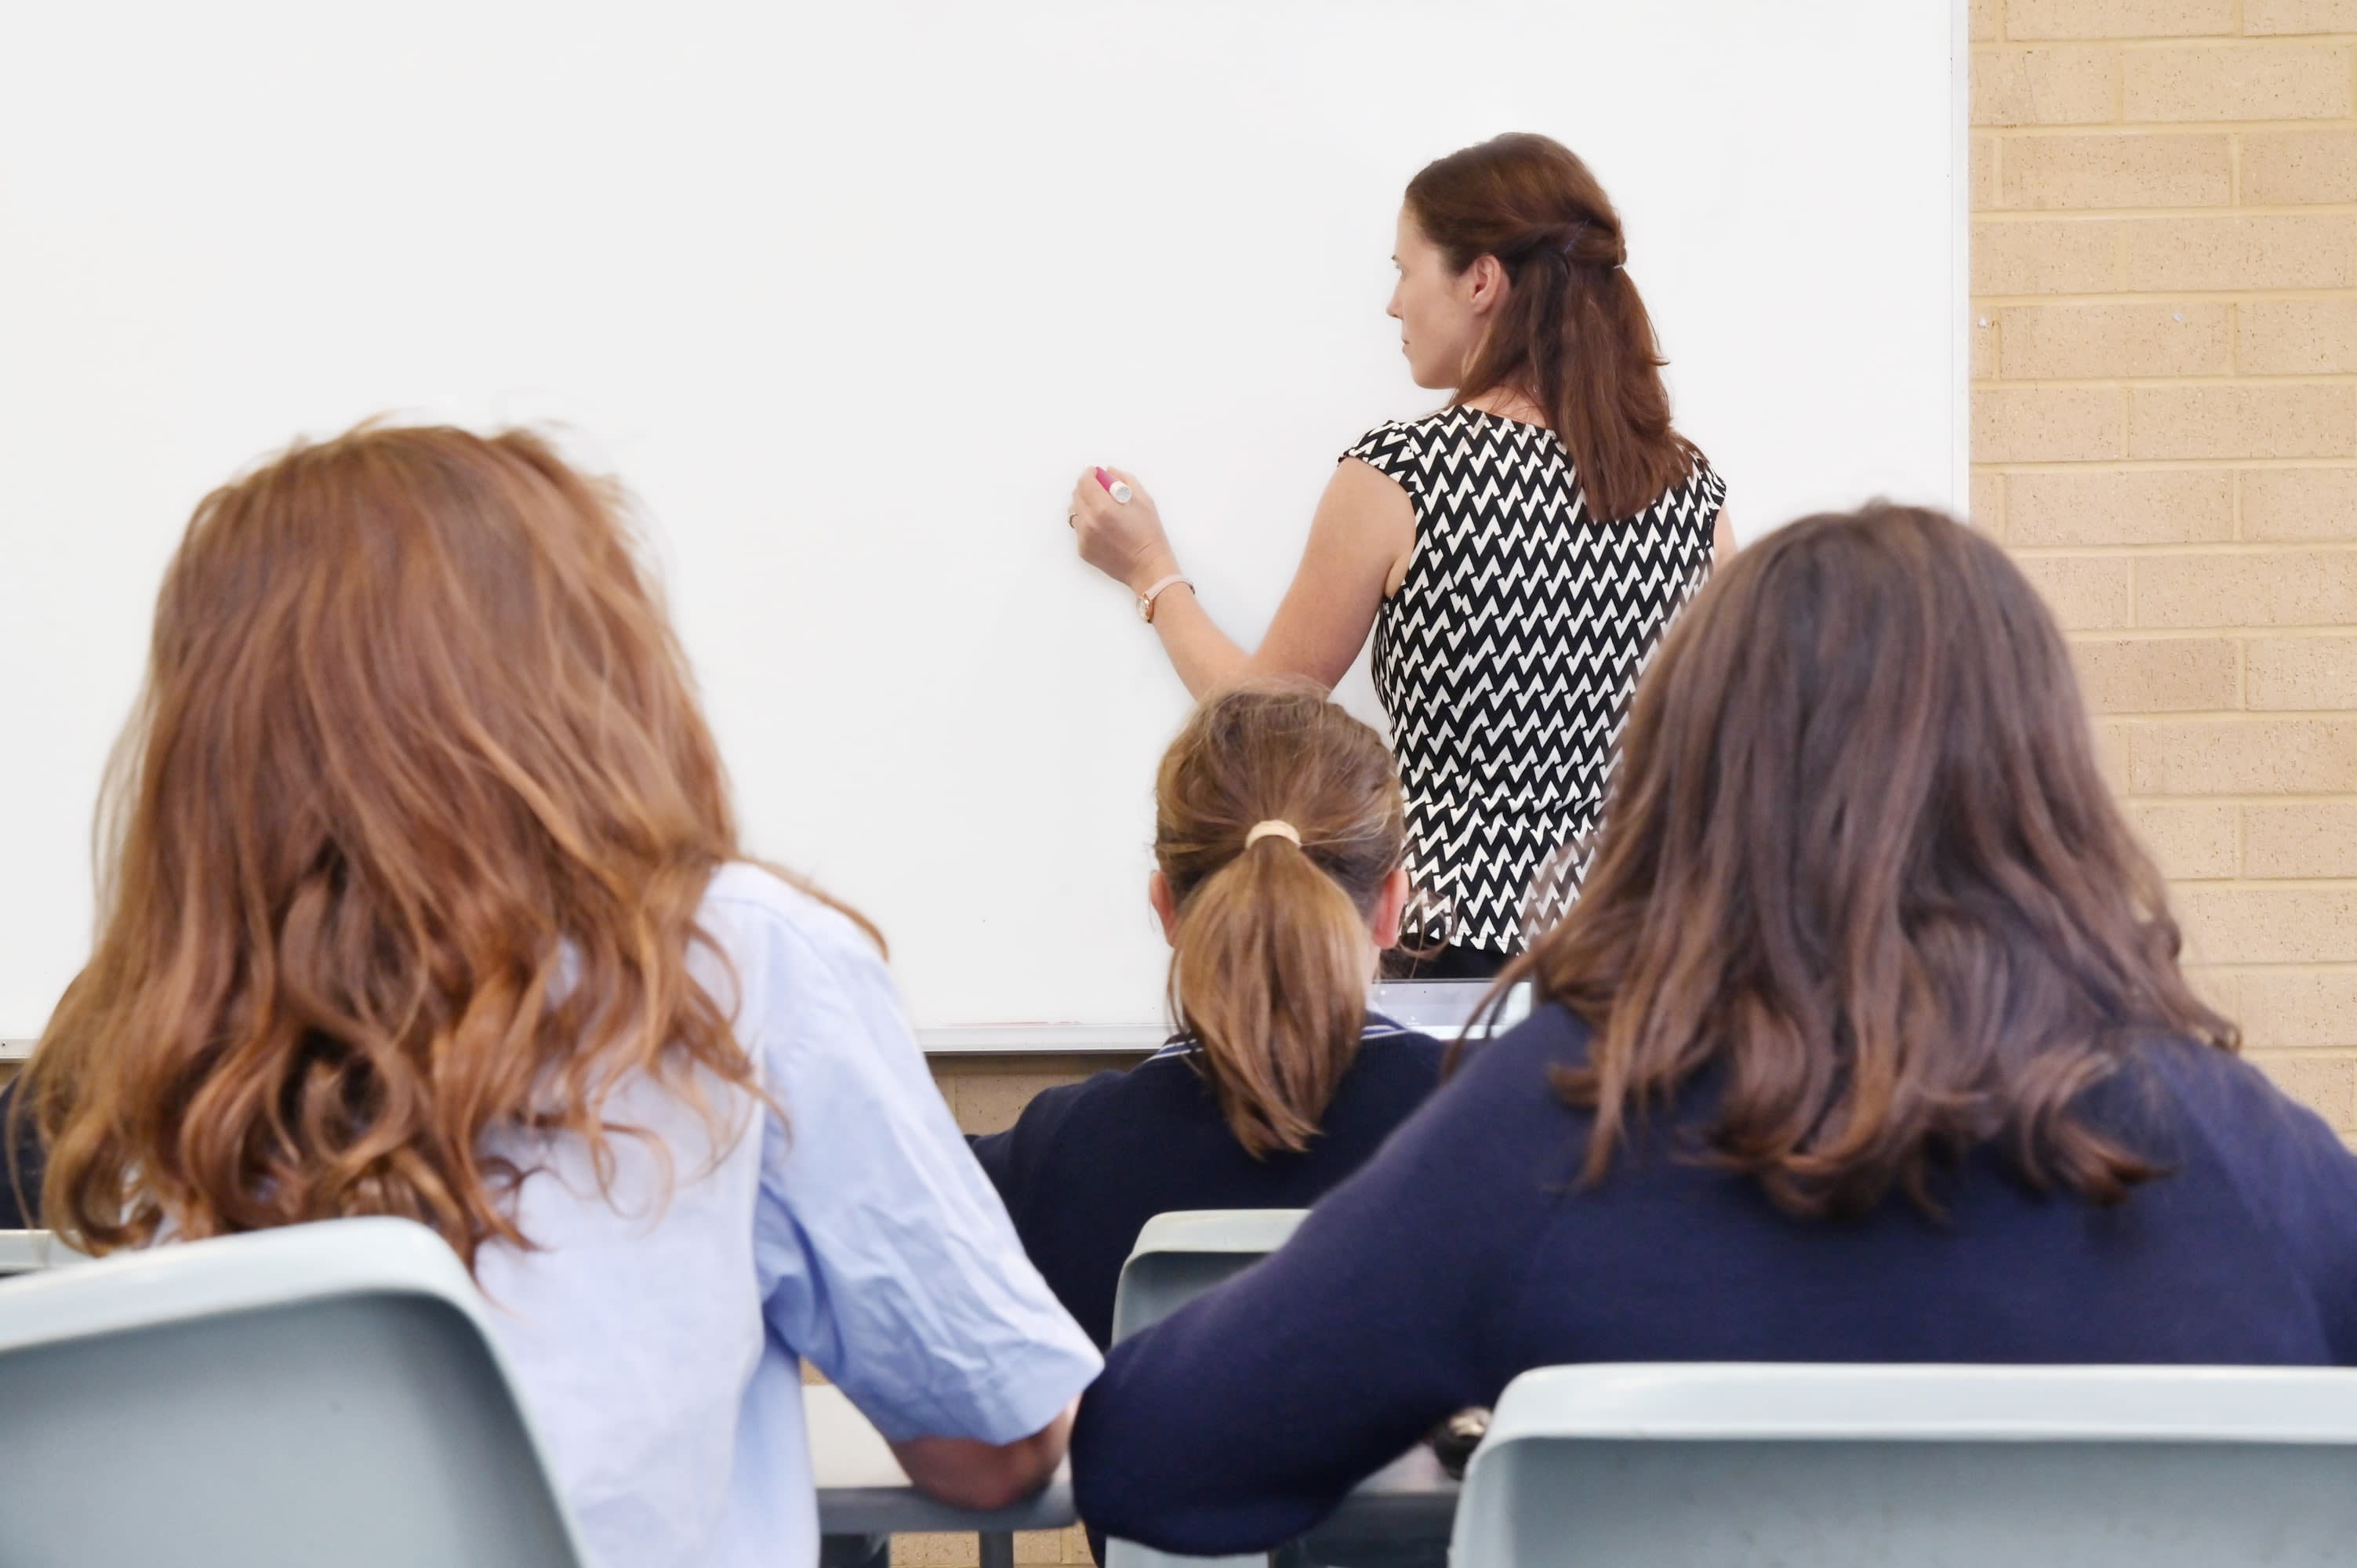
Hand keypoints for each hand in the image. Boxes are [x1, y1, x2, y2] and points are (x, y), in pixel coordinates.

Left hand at [1068, 467, 1178, 595]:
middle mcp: (1089, 521)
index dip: (1090, 474)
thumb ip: (1124, 480)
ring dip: (1084, 506)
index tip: (1095, 473)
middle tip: (1101, 491)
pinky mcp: (1083, 549)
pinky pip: (1078, 529)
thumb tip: (1109, 472)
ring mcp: (1084, 537)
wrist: (1147, 566)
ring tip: (1101, 511)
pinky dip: (1087, 524)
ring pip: (1074, 512)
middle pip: (1076, 495)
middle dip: (1087, 488)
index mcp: (1103, 507)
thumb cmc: (1149, 534)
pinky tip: (1103, 528)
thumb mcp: (1144, 500)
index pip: (1085, 481)